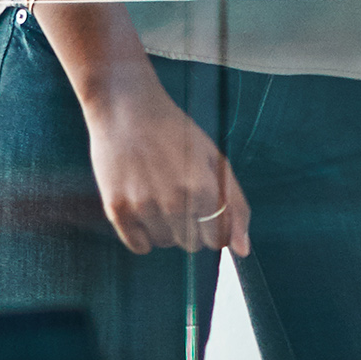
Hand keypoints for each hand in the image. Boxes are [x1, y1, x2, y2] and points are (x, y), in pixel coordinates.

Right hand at [76, 72, 250, 259]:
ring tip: (157, 193)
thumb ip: (236, 206)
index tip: (202, 204)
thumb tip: (243, 251)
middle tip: (176, 191)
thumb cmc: (175, 132)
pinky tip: (141, 204)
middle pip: (191, 244)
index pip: (217, 239)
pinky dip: (142, 234)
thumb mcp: (215, 159)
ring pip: (165, 244)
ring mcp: (143, 206)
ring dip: (165, 227)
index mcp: (204, 189)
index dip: (212, 224)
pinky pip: (139, 246)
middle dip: (190, 225)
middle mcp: (174, 202)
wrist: (125, 108)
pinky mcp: (117, 209)